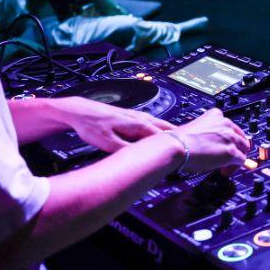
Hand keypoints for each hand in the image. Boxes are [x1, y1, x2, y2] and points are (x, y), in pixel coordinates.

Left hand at [59, 96, 174, 152]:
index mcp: (138, 124)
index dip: (173, 145)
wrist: (80, 111)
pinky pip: (151, 122)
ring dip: (169, 131)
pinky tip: (158, 131)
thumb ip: (126, 151)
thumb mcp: (108, 143)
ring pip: (158, 124)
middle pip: (164, 128)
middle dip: (176, 136)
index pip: (162, 136)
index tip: (184, 153)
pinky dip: (159, 128)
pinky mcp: (129, 116)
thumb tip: (142, 158)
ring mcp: (135, 115)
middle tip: (190, 144)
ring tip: (180, 137)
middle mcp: (139, 118)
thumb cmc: (92, 125)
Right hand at [175, 109, 250, 174]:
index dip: (229, 139)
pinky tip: (224, 171)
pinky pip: (241, 161)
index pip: (231, 127)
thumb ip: (208, 133)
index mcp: (216, 115)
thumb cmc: (179, 140)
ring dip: (236, 159)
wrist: (175, 146)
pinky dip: (234, 168)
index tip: (224, 146)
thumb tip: (211, 145)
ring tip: (225, 167)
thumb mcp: (195, 128)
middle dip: (235, 149)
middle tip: (228, 159)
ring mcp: (229, 137)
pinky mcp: (230, 151)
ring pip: (243, 149)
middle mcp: (225, 123)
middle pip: (240, 138)